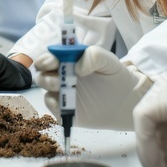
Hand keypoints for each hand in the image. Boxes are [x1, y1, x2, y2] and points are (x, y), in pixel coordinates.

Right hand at [34, 46, 152, 130]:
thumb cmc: (115, 75)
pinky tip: (63, 102)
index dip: (47, 58)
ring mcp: (63, 94)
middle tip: (57, 74)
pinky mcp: (66, 111)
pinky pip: (53, 108)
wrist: (125, 99)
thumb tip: (77, 66)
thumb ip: (93, 55)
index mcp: (69, 61)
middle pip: (42, 73)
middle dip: (44, 72)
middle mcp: (62, 76)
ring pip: (45, 89)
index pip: (50, 58)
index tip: (53, 61)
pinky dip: (53, 104)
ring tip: (61, 85)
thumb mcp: (108, 59)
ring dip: (48, 85)